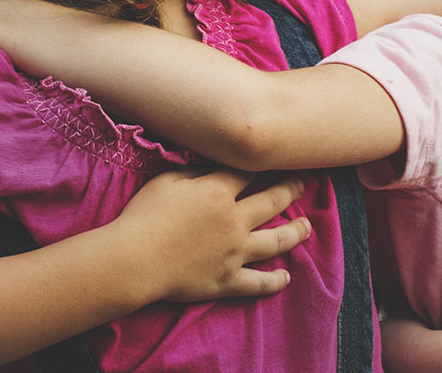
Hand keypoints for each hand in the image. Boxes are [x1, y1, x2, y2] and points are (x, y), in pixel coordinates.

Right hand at [106, 168, 311, 302]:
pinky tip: (286, 277)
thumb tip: (213, 166)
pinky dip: (275, 280)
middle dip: (291, 189)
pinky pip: (259, 282)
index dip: (264, 165)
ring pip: (276, 241)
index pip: (249, 173)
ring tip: (306, 227)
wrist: (135, 259)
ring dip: (296, 232)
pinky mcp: (227, 280)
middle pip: (272, 201)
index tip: (277, 159)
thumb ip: (195, 171)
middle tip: (303, 183)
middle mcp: (234, 221)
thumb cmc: (145, 216)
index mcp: (218, 192)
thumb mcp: (167, 181)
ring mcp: (235, 253)